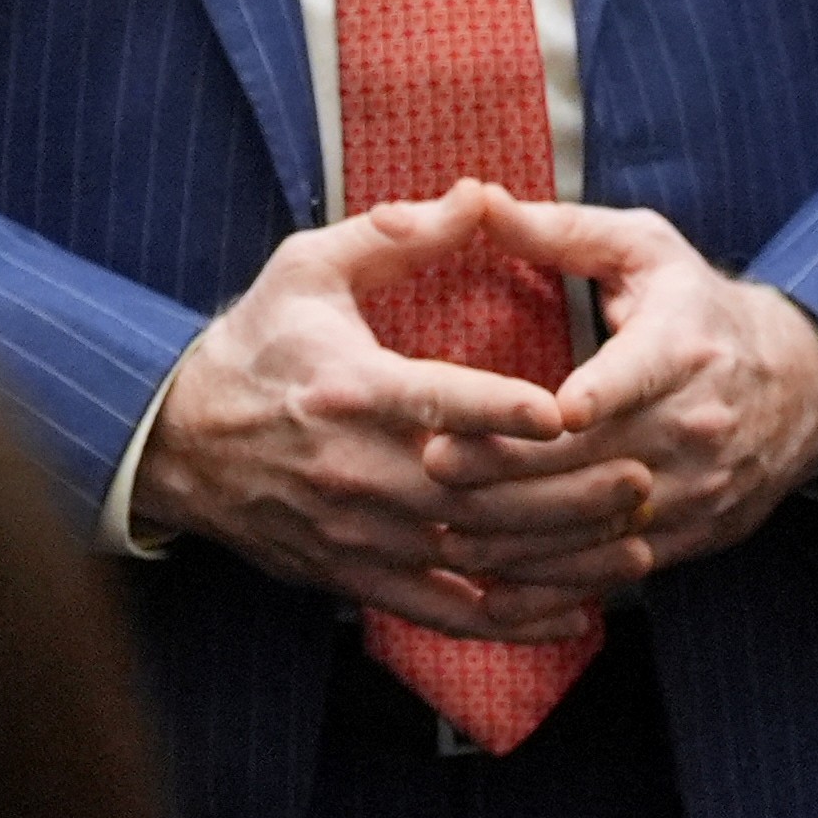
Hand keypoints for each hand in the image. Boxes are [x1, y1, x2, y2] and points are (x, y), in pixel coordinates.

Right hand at [132, 190, 596, 640]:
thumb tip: (482, 195)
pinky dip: (510, 622)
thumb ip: (399, 234)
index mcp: (350, 388)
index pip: (436, 403)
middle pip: (474, 494)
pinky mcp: (356, 576)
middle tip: (641, 479)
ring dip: (559, 560)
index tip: (565, 411)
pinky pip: (443, 611)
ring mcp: (358, 534)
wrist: (176, 442)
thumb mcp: (309, 268)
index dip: (500, 410)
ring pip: (472, 559)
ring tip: (635, 546)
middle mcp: (356, 471)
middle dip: (564, 494)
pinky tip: (573, 616)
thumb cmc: (257, 343)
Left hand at [412, 193, 817, 601]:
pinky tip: (493, 581)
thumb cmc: (697, 307)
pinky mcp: (689, 535)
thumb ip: (561, 231)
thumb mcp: (645, 250)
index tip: (543, 410)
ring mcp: (695, 488)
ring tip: (443, 527)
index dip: (593, 395)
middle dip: (509, 468)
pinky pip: (613, 570)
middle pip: (594, 460)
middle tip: (431, 462)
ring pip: (597, 526)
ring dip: (516, 535)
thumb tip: (480, 201)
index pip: (635, 376)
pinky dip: (552, 583)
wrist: (798, 387)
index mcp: (683, 345)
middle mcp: (696, 423)